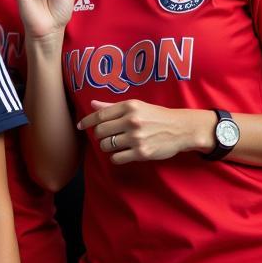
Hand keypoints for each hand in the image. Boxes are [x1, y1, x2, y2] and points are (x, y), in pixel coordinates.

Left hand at [77, 99, 214, 164]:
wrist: (181, 129)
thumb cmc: (156, 116)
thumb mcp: (136, 106)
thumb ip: (113, 107)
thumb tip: (93, 104)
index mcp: (129, 107)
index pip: (100, 115)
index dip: (87, 121)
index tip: (80, 126)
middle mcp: (132, 121)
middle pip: (101, 131)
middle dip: (99, 135)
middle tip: (105, 136)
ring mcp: (137, 138)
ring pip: (107, 145)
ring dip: (107, 146)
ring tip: (115, 144)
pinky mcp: (142, 153)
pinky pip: (117, 158)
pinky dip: (116, 157)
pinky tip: (122, 153)